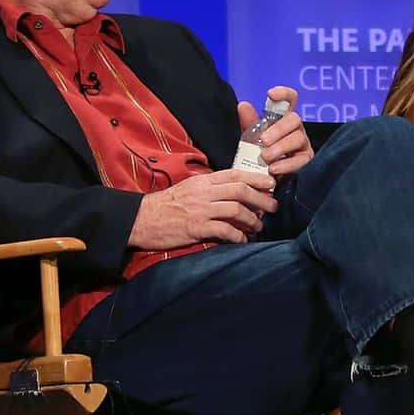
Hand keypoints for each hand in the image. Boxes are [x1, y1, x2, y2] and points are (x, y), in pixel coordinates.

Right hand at [129, 169, 278, 248]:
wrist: (140, 219)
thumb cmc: (166, 205)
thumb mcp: (189, 189)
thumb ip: (210, 189)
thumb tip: (235, 193)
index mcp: (202, 181)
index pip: (235, 174)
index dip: (256, 178)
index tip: (271, 183)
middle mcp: (204, 192)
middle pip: (241, 191)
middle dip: (262, 199)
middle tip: (273, 207)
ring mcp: (200, 210)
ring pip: (236, 210)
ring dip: (252, 219)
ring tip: (258, 226)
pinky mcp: (196, 228)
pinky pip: (225, 231)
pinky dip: (238, 236)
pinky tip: (242, 240)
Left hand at [237, 87, 311, 177]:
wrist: (264, 180)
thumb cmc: (260, 156)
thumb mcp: (251, 139)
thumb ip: (249, 123)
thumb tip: (243, 105)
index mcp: (283, 120)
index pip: (290, 100)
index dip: (284, 94)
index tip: (270, 94)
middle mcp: (296, 129)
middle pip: (294, 119)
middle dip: (278, 128)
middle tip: (264, 140)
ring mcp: (303, 145)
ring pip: (298, 139)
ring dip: (280, 147)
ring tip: (265, 157)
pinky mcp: (306, 162)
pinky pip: (301, 160)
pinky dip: (286, 164)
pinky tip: (273, 169)